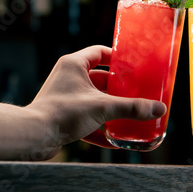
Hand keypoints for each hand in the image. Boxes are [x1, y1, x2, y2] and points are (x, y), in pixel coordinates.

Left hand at [28, 45, 166, 152]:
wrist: (34, 136)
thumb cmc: (64, 112)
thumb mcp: (103, 107)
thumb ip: (131, 107)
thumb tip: (158, 108)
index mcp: (74, 65)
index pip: (99, 52)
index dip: (117, 57)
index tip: (133, 65)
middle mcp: (68, 77)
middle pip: (100, 77)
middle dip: (118, 87)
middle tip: (136, 91)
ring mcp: (64, 96)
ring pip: (94, 98)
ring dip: (110, 107)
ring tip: (128, 113)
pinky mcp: (62, 114)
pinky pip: (86, 116)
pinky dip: (99, 126)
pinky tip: (114, 139)